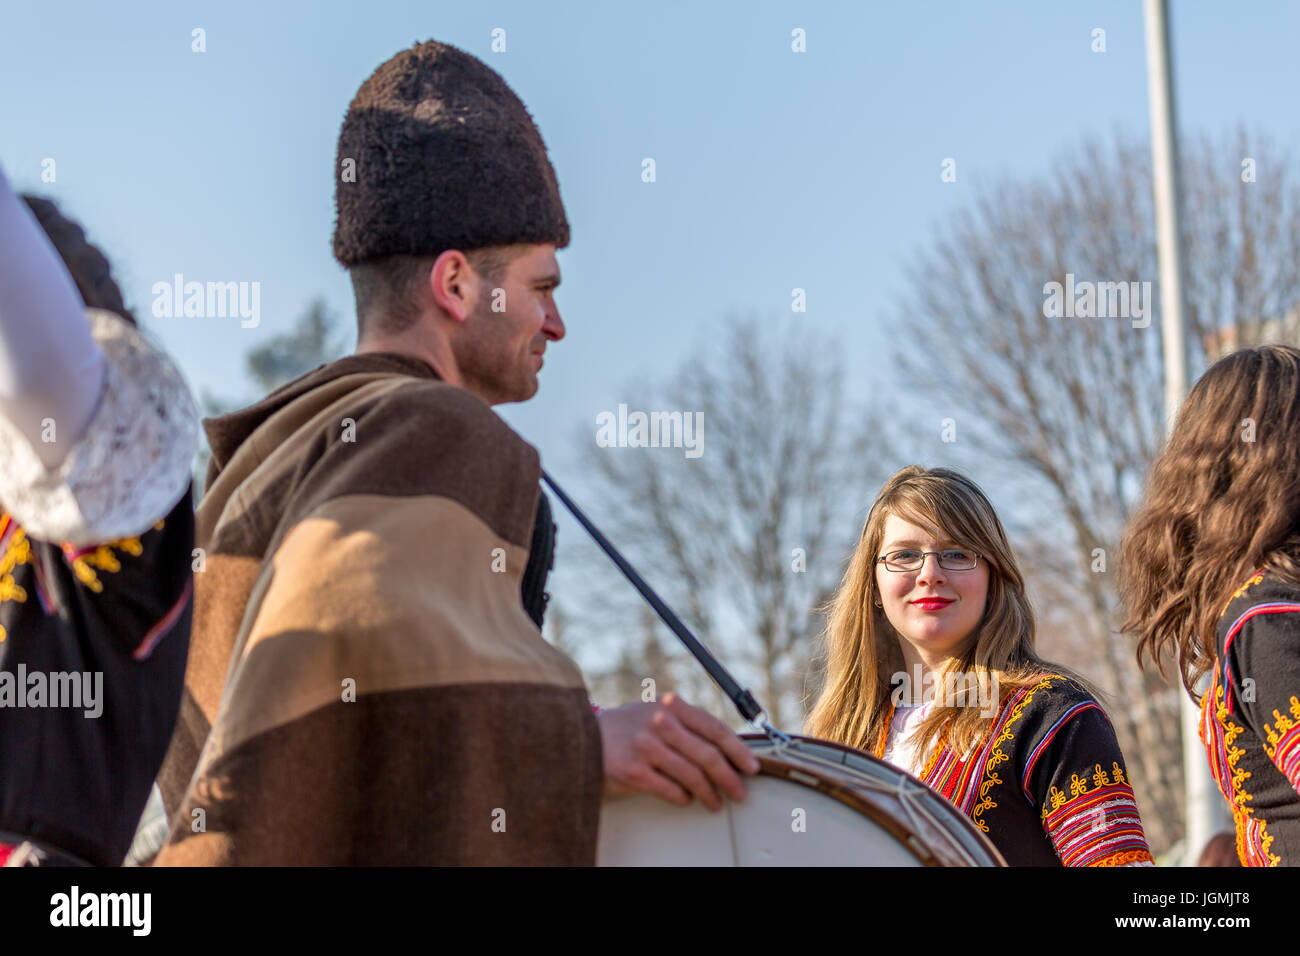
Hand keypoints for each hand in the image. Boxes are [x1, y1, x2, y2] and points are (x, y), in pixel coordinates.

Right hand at [597, 692, 761, 811]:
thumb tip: (726, 748)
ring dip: (709, 794)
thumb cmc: (626, 729)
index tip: (751, 766)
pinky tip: (687, 799)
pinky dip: (684, 798)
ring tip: (715, 802)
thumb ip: (686, 724)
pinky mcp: (634, 771)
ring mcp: (646, 747)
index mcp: (672, 706)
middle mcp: (661, 723)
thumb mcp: (657, 713)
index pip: (715, 729)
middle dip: (730, 778)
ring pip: (692, 776)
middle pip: (708, 755)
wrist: (583, 737)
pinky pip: (671, 790)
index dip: (738, 751)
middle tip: (740, 792)